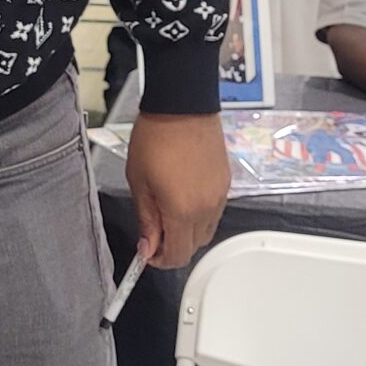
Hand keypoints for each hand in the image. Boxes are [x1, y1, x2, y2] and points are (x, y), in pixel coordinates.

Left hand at [124, 109, 228, 270]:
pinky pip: (214, 211)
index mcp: (182, 210)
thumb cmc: (156, 138)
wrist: (183, 105)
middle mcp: (207, 208)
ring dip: (187, 230)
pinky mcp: (226, 183)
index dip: (160, 259)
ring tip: (166, 209)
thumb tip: (148, 246)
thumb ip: (146, 218)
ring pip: (206, 230)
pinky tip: (183, 196)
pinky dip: (199, 214)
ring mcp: (220, 195)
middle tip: (153, 230)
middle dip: (173, 246)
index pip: (178, 255)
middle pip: (194, 246)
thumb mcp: (139, 181)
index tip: (147, 251)